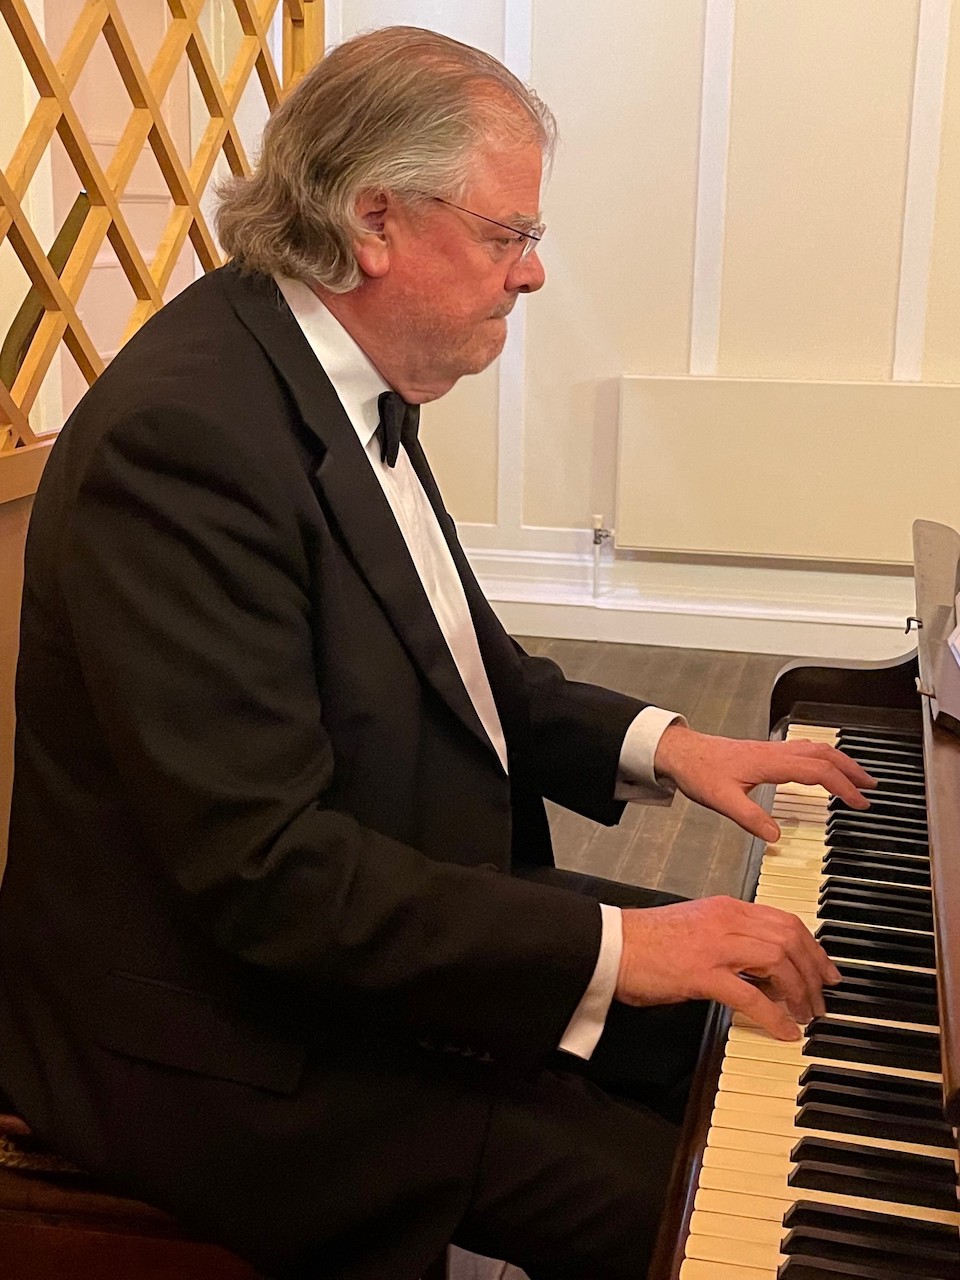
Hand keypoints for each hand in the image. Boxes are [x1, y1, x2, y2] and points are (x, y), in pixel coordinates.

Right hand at [616, 896, 840, 1039]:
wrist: (611, 946)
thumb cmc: (648, 942)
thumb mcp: (698, 929)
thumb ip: (731, 940)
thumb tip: (763, 969)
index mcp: (727, 908)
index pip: (785, 920)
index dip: (813, 947)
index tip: (826, 971)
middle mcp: (727, 920)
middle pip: (789, 938)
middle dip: (814, 970)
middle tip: (822, 998)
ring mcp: (715, 946)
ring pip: (777, 961)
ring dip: (799, 992)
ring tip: (805, 1016)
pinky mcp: (702, 974)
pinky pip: (751, 995)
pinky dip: (774, 1016)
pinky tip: (784, 1031)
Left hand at [653, 724, 875, 841]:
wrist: (680, 751)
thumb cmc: (698, 771)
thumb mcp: (721, 800)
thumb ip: (749, 818)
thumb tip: (775, 836)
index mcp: (770, 763)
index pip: (817, 771)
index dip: (842, 786)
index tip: (859, 802)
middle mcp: (775, 752)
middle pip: (824, 754)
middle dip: (852, 769)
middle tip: (872, 786)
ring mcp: (771, 750)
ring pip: (815, 748)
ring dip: (840, 761)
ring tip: (857, 777)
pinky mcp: (765, 752)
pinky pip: (803, 750)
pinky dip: (822, 758)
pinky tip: (823, 768)